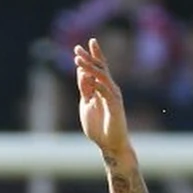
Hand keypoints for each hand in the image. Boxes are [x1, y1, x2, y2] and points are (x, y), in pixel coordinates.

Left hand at [75, 39, 130, 154]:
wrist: (110, 144)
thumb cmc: (99, 127)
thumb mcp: (86, 104)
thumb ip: (85, 89)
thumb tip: (81, 72)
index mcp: (103, 88)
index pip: (98, 68)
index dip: (91, 56)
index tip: (80, 47)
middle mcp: (110, 89)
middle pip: (100, 68)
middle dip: (89, 57)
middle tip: (77, 48)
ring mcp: (113, 96)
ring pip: (102, 77)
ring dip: (90, 68)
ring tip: (78, 61)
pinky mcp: (115, 106)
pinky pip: (106, 92)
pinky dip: (98, 85)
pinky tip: (89, 78)